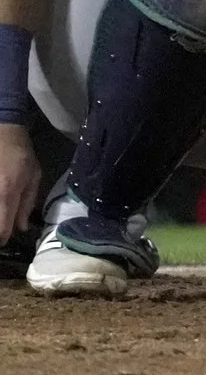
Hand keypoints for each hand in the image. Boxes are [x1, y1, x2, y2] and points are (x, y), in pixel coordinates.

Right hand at [0, 123, 40, 239]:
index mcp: (8, 191)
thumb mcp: (34, 176)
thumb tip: (21, 228)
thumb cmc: (21, 154)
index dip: (2, 237)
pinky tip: (1, 205)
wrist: (4, 132)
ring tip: (5, 214)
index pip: (1, 226)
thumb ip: (27, 204)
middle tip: (3, 228)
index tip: (4, 241)